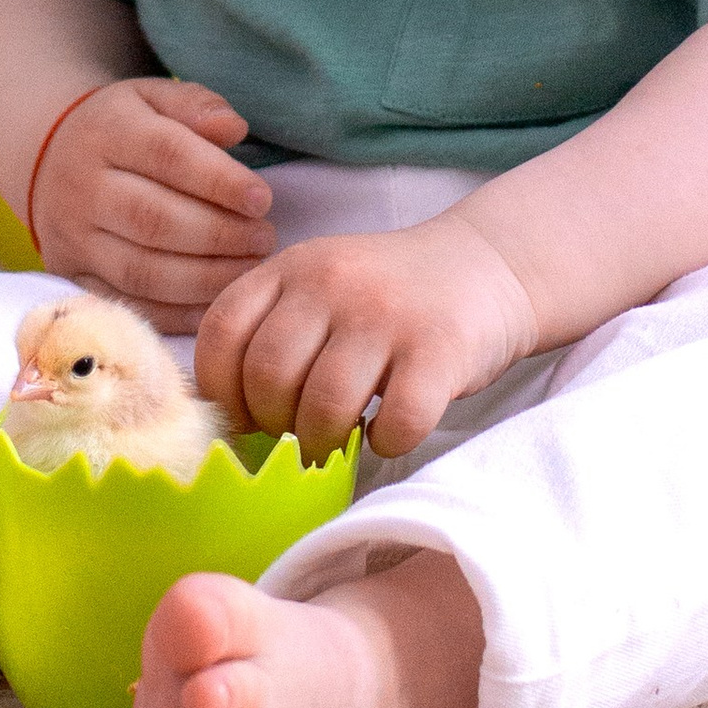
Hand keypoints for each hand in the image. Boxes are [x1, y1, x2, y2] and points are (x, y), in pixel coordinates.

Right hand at [28, 78, 275, 327]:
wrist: (49, 160)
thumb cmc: (122, 129)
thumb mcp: (153, 97)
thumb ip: (196, 106)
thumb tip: (234, 129)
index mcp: (107, 131)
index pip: (167, 154)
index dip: (219, 180)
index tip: (262, 199)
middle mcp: (82, 185)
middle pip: (153, 219)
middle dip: (219, 235)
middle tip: (264, 239)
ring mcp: (72, 236)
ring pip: (141, 270)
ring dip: (204, 278)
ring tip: (248, 269)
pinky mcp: (70, 275)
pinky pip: (126, 303)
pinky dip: (175, 312)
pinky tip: (215, 303)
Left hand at [196, 213, 539, 460]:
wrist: (486, 264)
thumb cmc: (386, 295)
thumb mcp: (318, 286)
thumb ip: (271, 328)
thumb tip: (224, 416)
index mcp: (291, 267)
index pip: (221, 333)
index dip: (222, 390)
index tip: (247, 414)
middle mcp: (333, 282)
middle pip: (267, 377)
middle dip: (276, 424)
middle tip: (300, 430)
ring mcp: (387, 314)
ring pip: (324, 407)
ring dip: (326, 442)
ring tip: (340, 438)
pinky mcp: (439, 349)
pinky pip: (396, 423)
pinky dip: (387, 442)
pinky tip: (391, 427)